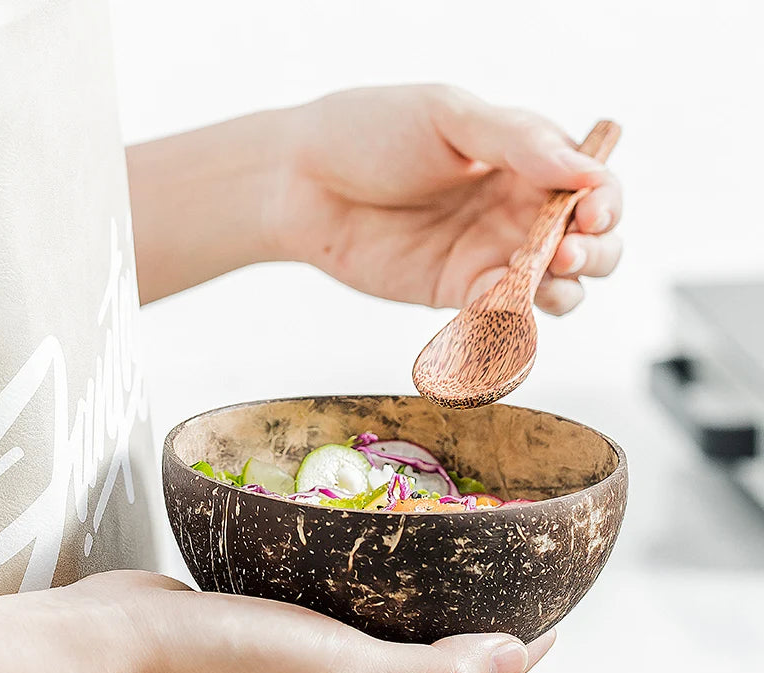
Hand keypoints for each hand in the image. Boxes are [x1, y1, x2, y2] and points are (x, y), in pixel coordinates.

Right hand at [115, 571, 553, 672]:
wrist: (134, 644)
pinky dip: (381, 611)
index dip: (513, 668)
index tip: (552, 626)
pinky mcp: (279, 642)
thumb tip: (510, 662)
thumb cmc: (234, 656)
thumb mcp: (341, 669)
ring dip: (431, 629)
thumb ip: (428, 672)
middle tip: (512, 604)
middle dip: (482, 652)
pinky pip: (352, 629)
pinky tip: (374, 581)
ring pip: (394, 656)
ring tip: (455, 590)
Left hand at [275, 85, 621, 314]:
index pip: (594, 185)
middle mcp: (516, 208)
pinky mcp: (458, 293)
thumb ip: (519, 142)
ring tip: (536, 281)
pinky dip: (514, 320)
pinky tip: (499, 310)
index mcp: (525, 157)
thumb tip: (590, 172)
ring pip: (558, 287)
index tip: (590, 213)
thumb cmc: (369, 132)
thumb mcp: (447, 116)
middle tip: (565, 252)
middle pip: (590, 244)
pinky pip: (504, 315)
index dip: (605, 203)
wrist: (301, 183)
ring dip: (563, 291)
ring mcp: (490, 254)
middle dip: (595, 254)